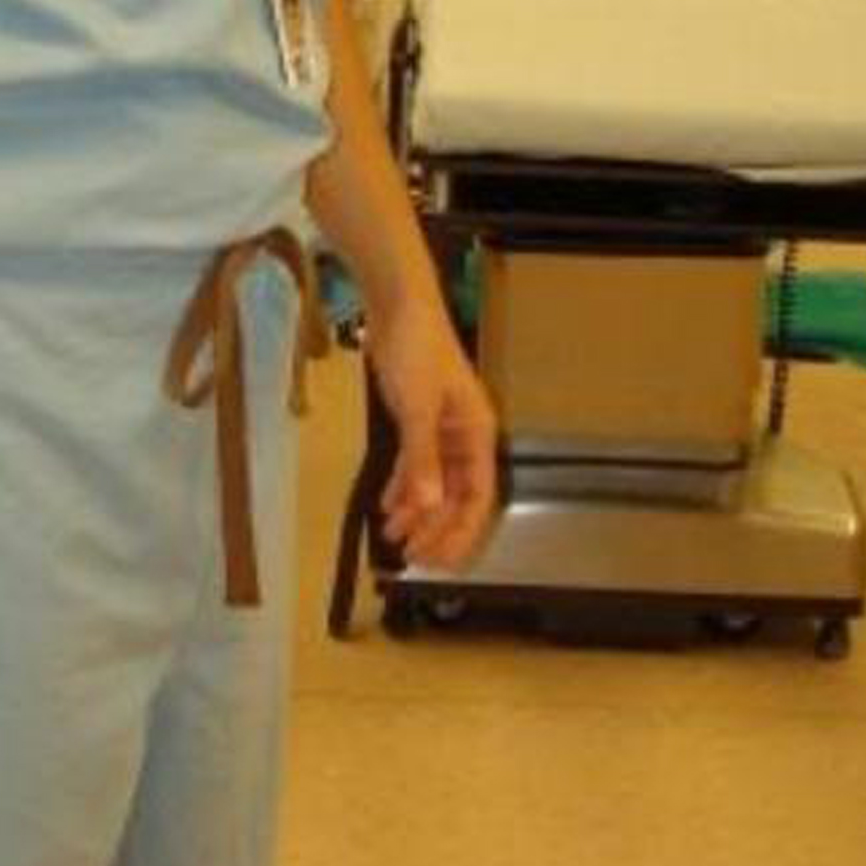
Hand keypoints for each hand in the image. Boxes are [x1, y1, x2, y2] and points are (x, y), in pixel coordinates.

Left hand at [368, 305, 498, 570]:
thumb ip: (422, 458)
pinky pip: (416, 464)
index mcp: (476, 434)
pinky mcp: (418, 419)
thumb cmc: (415, 351)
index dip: (462, 531)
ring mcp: (441, 429)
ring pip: (434, 483)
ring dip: (417, 511)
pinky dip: (404, 486)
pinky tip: (387, 506)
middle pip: (457, 496)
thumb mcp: (417, 407)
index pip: (478, 497)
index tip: (441, 560)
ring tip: (394, 537)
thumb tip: (427, 507)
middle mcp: (464, 437)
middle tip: (412, 558)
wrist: (398, 305)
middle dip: (437, 528)